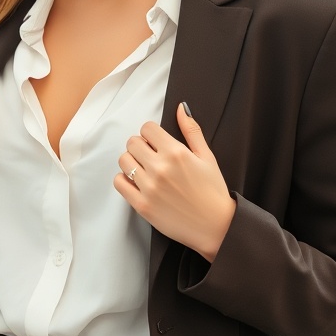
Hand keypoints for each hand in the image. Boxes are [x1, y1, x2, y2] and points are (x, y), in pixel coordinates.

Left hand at [114, 103, 235, 261]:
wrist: (217, 227)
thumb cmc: (213, 192)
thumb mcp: (207, 157)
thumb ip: (192, 130)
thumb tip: (180, 108)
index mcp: (176, 153)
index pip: (147, 128)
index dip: (151, 133)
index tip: (156, 142)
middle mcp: (160, 168)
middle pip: (132, 142)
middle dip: (140, 146)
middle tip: (150, 156)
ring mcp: (149, 187)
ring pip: (124, 160)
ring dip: (131, 162)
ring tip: (144, 169)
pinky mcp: (142, 205)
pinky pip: (119, 182)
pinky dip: (124, 180)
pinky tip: (137, 182)